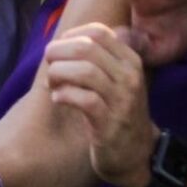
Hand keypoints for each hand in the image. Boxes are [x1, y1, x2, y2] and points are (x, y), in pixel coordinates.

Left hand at [44, 22, 155, 186]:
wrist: (137, 155)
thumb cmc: (116, 110)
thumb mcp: (116, 78)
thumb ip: (97, 56)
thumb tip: (64, 38)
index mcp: (130, 61)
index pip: (98, 32)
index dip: (71, 36)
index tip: (60, 50)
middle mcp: (130, 77)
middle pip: (86, 48)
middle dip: (58, 52)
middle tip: (49, 64)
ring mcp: (122, 101)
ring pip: (84, 71)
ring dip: (58, 73)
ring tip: (52, 83)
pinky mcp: (110, 124)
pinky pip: (83, 99)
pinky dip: (63, 95)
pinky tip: (58, 98)